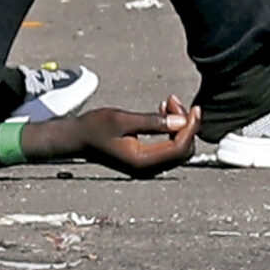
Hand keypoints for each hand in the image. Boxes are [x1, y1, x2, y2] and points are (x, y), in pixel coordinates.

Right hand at [66, 96, 198, 177]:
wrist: (76, 139)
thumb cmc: (93, 128)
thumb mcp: (121, 119)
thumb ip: (153, 122)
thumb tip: (181, 121)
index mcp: (142, 161)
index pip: (179, 147)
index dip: (190, 128)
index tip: (193, 109)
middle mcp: (147, 169)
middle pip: (182, 150)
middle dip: (185, 126)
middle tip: (174, 101)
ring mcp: (146, 167)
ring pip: (177, 150)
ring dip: (178, 127)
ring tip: (168, 104)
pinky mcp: (144, 162)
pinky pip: (167, 149)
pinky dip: (170, 131)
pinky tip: (162, 113)